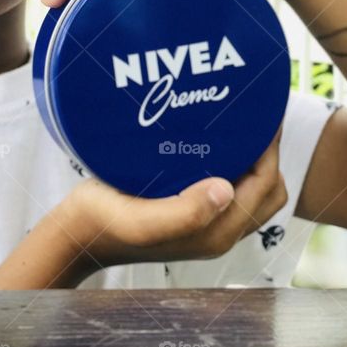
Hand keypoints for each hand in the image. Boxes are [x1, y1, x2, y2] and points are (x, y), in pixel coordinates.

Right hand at [59, 125, 286, 271]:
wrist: (77, 233)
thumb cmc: (103, 222)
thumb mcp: (141, 220)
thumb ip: (185, 213)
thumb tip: (226, 189)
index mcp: (214, 234)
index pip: (264, 187)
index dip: (269, 150)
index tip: (261, 112)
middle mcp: (217, 231)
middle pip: (267, 190)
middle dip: (268, 153)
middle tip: (252, 115)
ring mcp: (205, 223)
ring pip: (251, 189)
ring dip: (253, 158)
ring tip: (237, 123)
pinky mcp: (190, 212)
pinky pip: (229, 186)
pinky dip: (234, 163)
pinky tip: (213, 139)